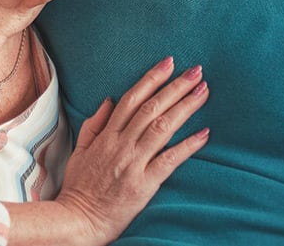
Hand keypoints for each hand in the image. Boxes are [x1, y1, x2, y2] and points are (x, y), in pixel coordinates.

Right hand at [55, 57, 209, 243]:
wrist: (79, 220)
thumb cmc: (79, 188)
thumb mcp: (80, 151)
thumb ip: (94, 125)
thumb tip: (109, 100)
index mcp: (106, 135)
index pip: (132, 99)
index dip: (152, 79)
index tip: (169, 63)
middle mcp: (121, 144)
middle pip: (152, 108)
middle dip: (176, 86)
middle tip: (197, 71)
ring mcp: (133, 163)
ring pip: (162, 127)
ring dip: (185, 107)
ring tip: (203, 92)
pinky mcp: (144, 183)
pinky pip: (170, 160)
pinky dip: (188, 145)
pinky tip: (204, 133)